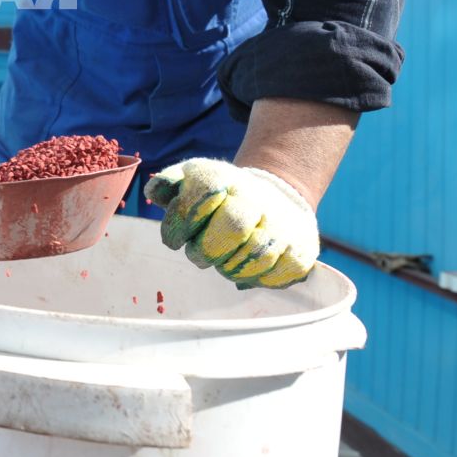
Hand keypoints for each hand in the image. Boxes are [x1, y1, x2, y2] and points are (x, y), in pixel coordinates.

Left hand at [145, 159, 318, 288]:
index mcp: (223, 178)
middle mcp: (256, 198)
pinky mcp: (302, 249)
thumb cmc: (220, 196)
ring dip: (230, 268)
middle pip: (233, 227)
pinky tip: (247, 267)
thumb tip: (154, 191)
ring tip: (223, 260)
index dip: (180, 224)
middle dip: (207, 250)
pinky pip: (279, 274)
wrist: (276, 196)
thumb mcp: (192, 180)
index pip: (201, 196)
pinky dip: (257, 278)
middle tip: (199, 255)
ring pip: (255, 257)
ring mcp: (282, 224)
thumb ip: (169, 185)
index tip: (175, 239)